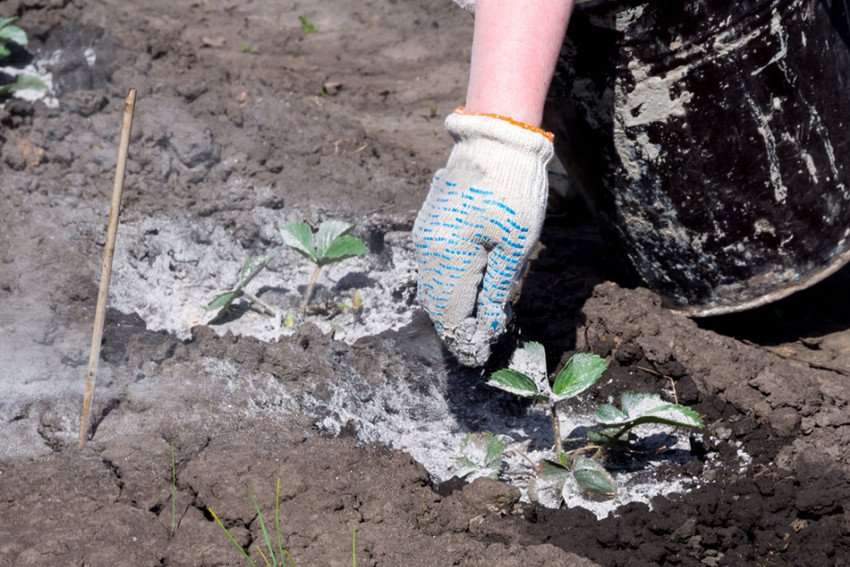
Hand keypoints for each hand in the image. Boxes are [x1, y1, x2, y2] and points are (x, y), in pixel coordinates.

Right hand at [413, 109, 553, 365]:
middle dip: (455, 328)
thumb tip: (488, 325)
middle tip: (475, 349)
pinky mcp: (430, 224)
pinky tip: (467, 293)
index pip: (450, 314)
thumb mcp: (515, 244)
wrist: (496, 138)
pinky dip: (448, 287)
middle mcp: (427, 249)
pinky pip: (434, 267)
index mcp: (446, 257)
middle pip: (436, 304)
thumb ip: (497, 289)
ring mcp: (425, 235)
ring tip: (473, 326)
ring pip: (432, 287)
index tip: (479, 359)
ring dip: (450, 308)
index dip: (464, 340)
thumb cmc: (513, 190)